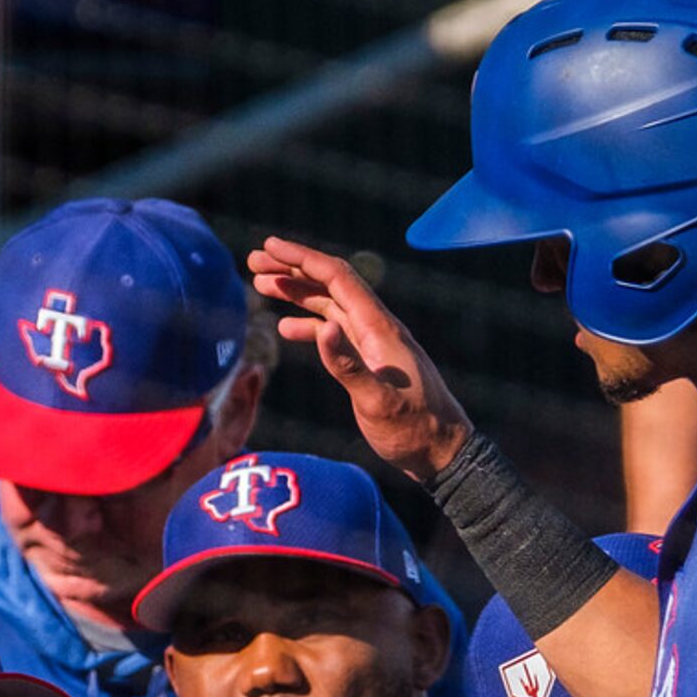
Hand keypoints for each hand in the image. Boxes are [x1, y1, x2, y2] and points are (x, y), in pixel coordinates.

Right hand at [248, 237, 473, 480]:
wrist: (441, 451)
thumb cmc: (413, 430)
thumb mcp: (378, 403)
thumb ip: (348, 366)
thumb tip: (322, 329)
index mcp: (379, 329)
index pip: (337, 279)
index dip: (302, 259)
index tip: (269, 245)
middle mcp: (377, 328)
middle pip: (331, 284)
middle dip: (293, 269)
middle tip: (254, 261)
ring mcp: (374, 344)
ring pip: (330, 305)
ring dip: (297, 293)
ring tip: (262, 284)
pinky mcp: (371, 361)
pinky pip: (336, 332)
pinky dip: (310, 325)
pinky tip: (286, 328)